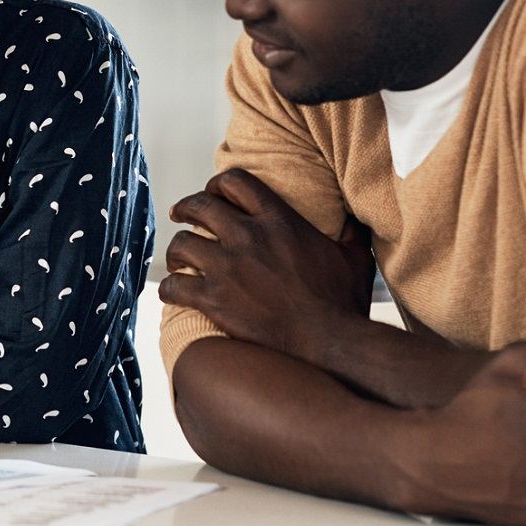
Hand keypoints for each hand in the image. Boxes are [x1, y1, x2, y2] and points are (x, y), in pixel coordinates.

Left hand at [160, 168, 373, 354]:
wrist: (329, 344)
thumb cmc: (344, 304)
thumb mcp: (354, 259)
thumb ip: (350, 233)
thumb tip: (355, 219)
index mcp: (279, 220)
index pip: (235, 182)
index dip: (218, 184)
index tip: (212, 193)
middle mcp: (248, 237)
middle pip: (199, 205)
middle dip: (186, 208)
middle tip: (179, 214)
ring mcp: (228, 268)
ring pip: (181, 244)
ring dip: (176, 250)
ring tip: (177, 258)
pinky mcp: (214, 300)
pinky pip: (175, 286)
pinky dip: (170, 289)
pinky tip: (174, 294)